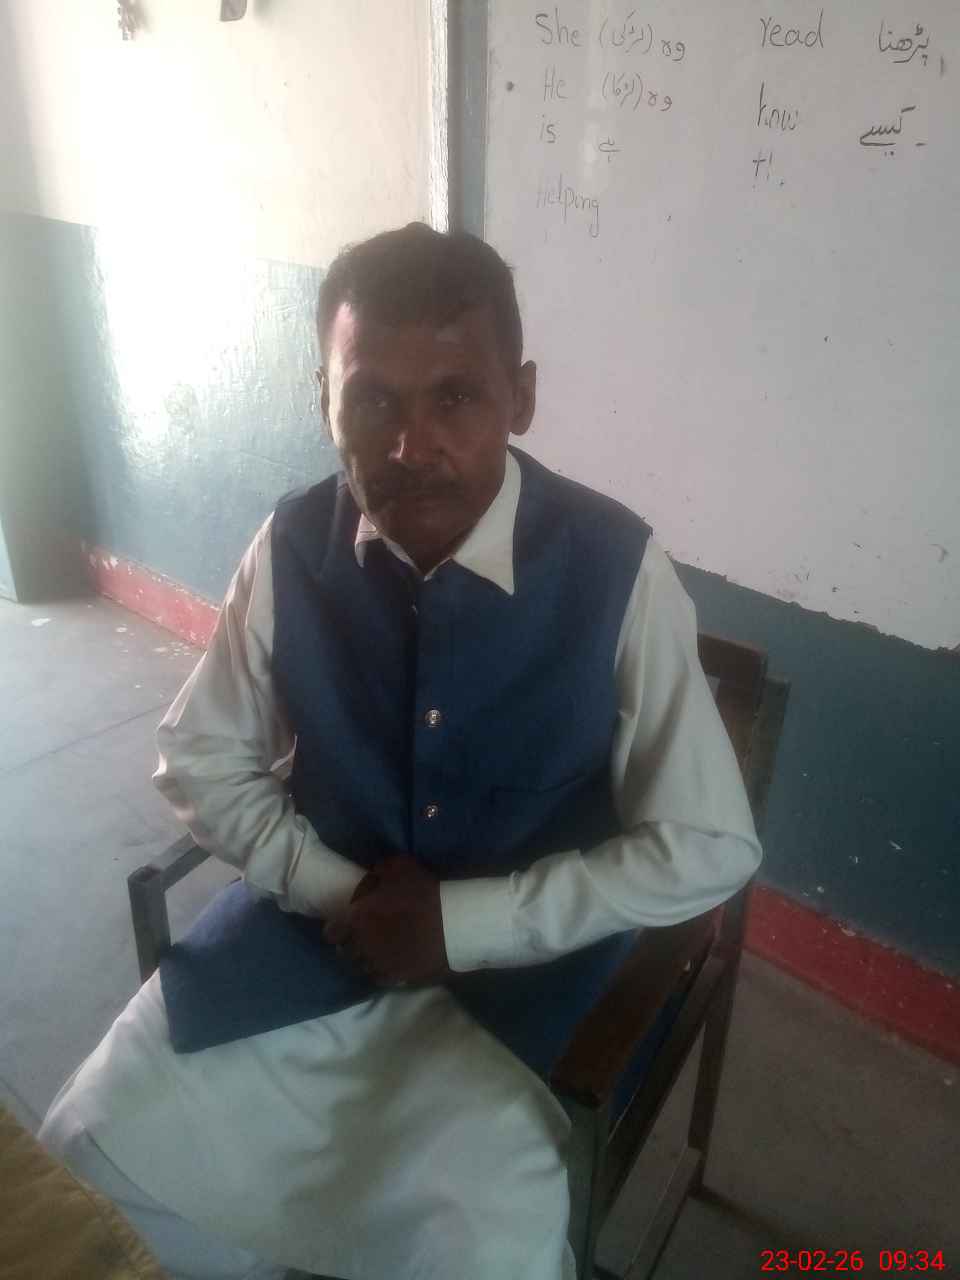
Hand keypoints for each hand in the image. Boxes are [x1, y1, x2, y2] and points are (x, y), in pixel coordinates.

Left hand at [324, 855, 449, 988]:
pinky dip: (380, 971)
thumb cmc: (422, 893)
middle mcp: (364, 946)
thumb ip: (378, 872)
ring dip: (364, 958)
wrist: (453, 923)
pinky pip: (380, 978)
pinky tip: (388, 962)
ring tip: (374, 951)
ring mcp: (381, 964)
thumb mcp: (399, 867)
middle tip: (360, 936)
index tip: (342, 925)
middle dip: (349, 944)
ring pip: (362, 967)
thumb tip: (371, 879)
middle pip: (345, 953)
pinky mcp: (399, 976)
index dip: (335, 928)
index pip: (332, 933)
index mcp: (358, 919)